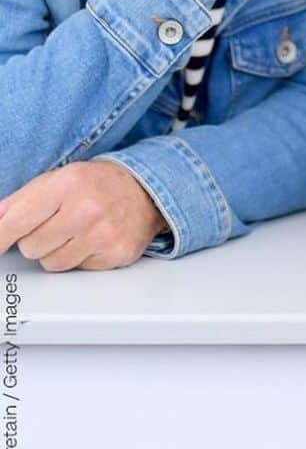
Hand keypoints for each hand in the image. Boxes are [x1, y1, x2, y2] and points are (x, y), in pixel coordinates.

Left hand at [0, 161, 166, 270]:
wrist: (146, 191)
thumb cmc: (97, 185)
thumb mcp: (57, 179)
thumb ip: (19, 201)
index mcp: (67, 184)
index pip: (16, 221)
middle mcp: (87, 209)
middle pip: (31, 247)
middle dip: (37, 240)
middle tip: (57, 225)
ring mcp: (104, 233)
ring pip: (52, 263)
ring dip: (57, 252)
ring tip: (75, 233)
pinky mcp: (116, 253)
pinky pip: (78, 269)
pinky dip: (81, 258)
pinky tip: (93, 240)